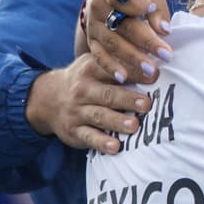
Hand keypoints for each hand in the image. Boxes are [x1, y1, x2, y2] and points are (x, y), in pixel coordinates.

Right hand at [25, 54, 151, 153]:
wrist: (47, 99)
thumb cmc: (86, 80)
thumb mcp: (95, 64)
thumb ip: (120, 62)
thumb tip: (155, 57)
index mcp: (91, 69)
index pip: (113, 69)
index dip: (134, 72)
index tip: (155, 74)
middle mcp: (83, 90)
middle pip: (108, 94)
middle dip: (127, 99)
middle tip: (146, 104)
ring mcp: (77, 111)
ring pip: (99, 116)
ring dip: (117, 121)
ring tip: (134, 126)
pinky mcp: (74, 130)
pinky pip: (88, 137)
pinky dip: (101, 142)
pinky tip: (115, 147)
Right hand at [81, 0, 172, 84]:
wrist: (109, 0)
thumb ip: (156, 8)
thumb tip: (163, 29)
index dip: (133, 2)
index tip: (150, 8)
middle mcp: (98, 6)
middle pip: (122, 24)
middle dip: (146, 40)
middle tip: (166, 55)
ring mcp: (93, 25)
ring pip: (113, 42)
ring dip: (133, 57)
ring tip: (151, 69)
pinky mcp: (91, 41)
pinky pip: (99, 56)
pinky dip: (111, 67)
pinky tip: (123, 77)